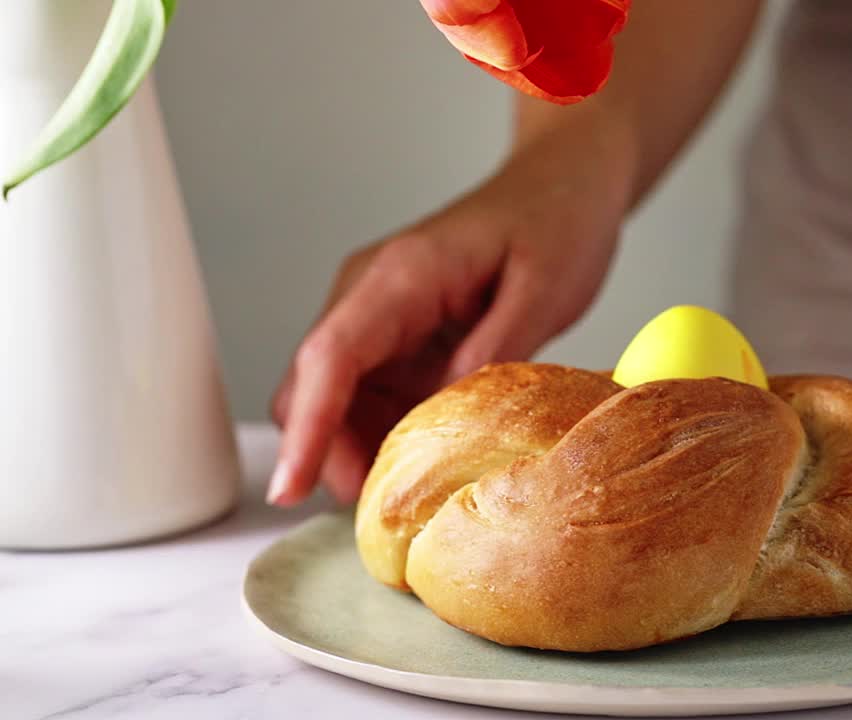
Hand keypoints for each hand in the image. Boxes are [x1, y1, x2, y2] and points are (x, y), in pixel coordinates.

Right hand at [267, 138, 630, 505]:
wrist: (562, 186)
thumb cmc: (555, 222)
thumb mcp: (544, 287)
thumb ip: (496, 349)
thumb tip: (446, 414)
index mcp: (402, 275)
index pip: (330, 355)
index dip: (306, 426)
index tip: (289, 486)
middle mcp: (372, 296)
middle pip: (315, 387)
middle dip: (329, 454)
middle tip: (382, 515)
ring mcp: (381, 319)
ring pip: (335, 401)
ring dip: (356, 452)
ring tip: (407, 500)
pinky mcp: (400, 341)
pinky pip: (372, 400)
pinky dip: (384, 438)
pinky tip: (421, 468)